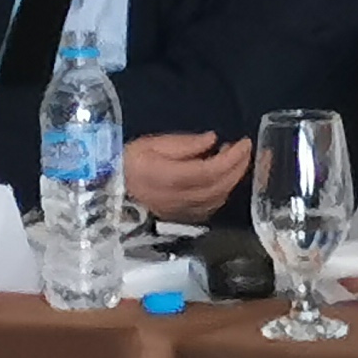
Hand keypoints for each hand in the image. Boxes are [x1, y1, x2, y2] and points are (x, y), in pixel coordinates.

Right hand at [125, 132, 252, 223]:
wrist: (112, 189)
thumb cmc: (131, 161)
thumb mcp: (153, 143)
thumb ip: (184, 144)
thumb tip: (213, 140)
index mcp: (170, 177)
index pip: (211, 170)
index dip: (232, 158)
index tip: (245, 142)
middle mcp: (179, 198)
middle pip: (219, 186)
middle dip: (239, 167)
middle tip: (246, 149)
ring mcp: (181, 211)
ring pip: (218, 199)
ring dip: (233, 179)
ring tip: (235, 159)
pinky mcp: (182, 217)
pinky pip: (210, 207)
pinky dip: (223, 192)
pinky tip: (224, 179)